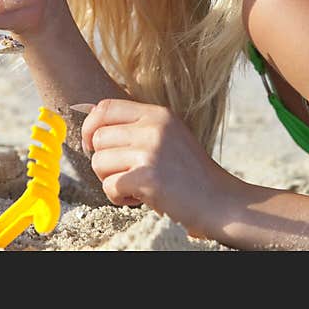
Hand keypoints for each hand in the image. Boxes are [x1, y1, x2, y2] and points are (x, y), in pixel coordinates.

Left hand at [79, 98, 228, 236]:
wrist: (219, 201)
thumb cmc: (189, 173)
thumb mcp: (168, 136)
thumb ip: (136, 126)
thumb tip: (90, 116)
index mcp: (158, 114)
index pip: (105, 107)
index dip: (90, 126)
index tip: (93, 144)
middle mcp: (154, 128)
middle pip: (98, 137)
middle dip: (103, 160)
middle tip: (123, 173)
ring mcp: (150, 152)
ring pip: (99, 162)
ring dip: (110, 179)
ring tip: (133, 186)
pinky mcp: (147, 178)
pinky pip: (109, 186)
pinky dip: (117, 197)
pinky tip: (137, 198)